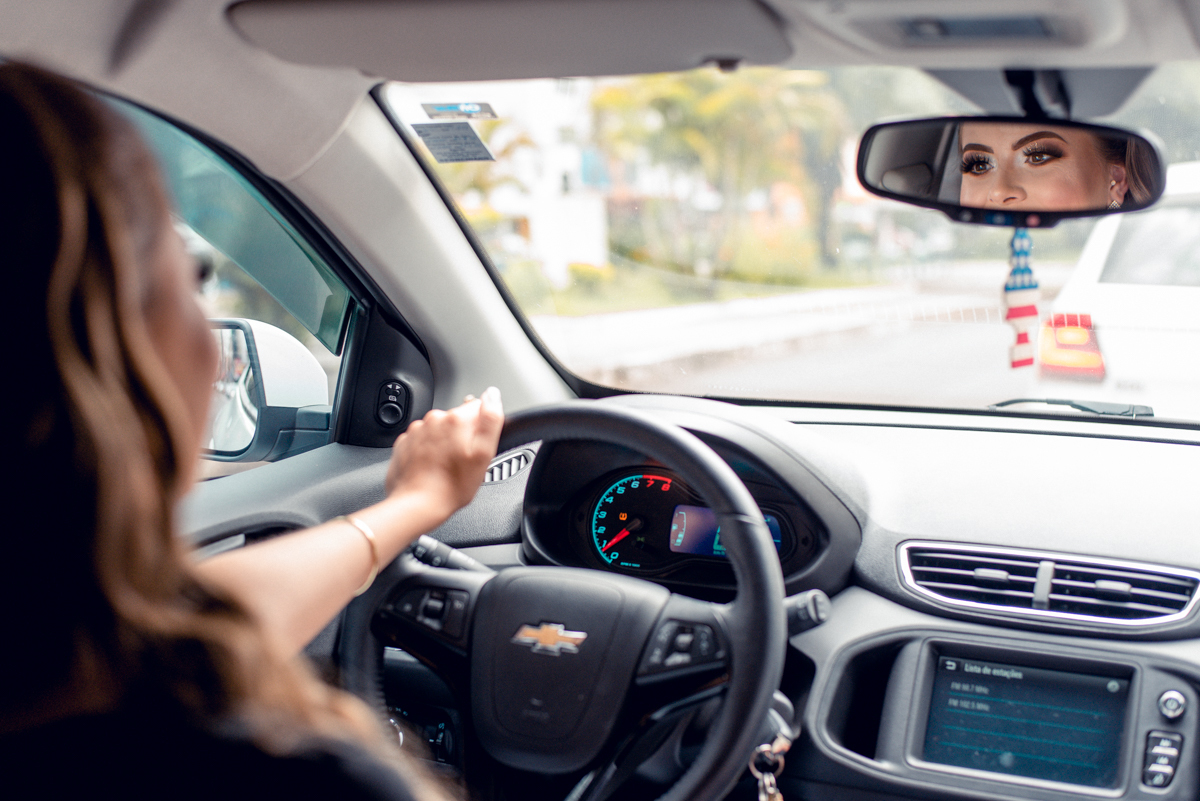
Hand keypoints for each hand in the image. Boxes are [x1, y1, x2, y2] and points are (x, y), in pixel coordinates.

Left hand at [384, 386, 503, 524]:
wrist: (416, 504)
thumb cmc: (451, 486)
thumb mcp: (483, 454)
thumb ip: (491, 419)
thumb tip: (492, 395)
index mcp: (456, 418)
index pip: (479, 407)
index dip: (482, 427)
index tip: (478, 446)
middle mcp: (434, 419)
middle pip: (458, 419)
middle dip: (463, 436)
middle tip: (464, 461)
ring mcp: (417, 430)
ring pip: (440, 430)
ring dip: (445, 443)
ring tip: (446, 466)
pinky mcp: (405, 442)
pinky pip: (423, 440)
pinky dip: (428, 450)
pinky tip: (432, 467)